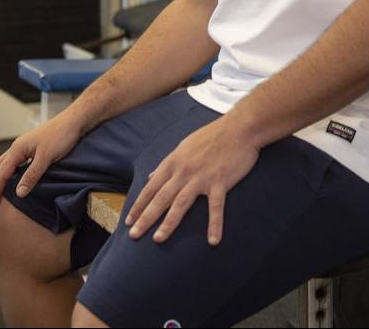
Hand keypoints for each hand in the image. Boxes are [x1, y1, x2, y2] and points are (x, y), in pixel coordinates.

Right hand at [0, 113, 84, 210]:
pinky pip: (14, 162)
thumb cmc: (61, 136)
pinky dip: (8, 171)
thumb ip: (32, 175)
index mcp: (18, 149)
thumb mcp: (46, 158)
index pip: (2, 174)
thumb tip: (18, 194)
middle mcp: (17, 147)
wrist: (74, 121)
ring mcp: (24, 146)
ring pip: (4, 164)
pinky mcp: (32, 147)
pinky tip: (11, 177)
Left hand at [124, 117, 258, 245]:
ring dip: (169, 223)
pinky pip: (216, 207)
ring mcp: (202, 177)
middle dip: (145, 218)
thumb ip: (167, 164)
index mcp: (173, 163)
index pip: (151, 188)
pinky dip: (214, 224)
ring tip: (158, 240)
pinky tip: (213, 240)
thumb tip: (151, 176)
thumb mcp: (184, 146)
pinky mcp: (220, 182)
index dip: (138, 206)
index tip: (128, 221)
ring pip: (180, 203)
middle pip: (160, 198)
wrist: (239, 128)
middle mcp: (183, 171)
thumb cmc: (212, 136)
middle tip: (134, 235)